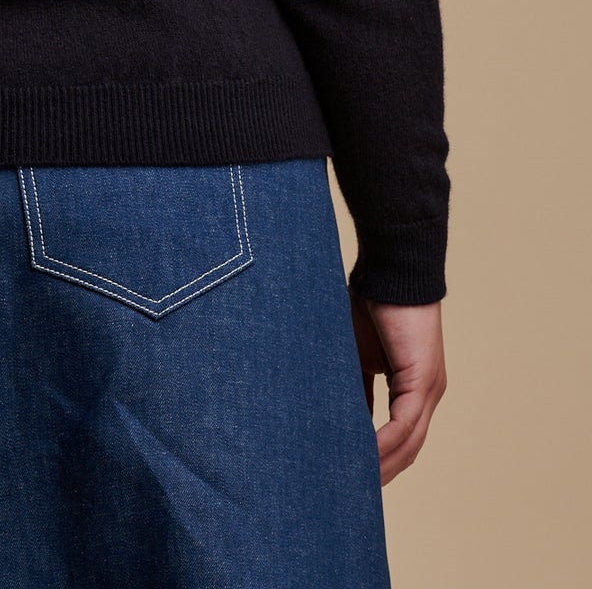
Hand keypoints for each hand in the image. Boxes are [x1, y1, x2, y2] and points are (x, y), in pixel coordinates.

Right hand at [349, 293, 447, 484]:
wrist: (390, 270)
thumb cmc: (369, 304)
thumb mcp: (356, 355)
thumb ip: (353, 387)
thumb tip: (336, 418)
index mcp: (413, 388)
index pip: (400, 437)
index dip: (379, 460)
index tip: (354, 478)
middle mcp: (427, 394)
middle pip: (408, 450)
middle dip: (382, 474)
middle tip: (351, 495)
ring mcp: (429, 389)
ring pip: (409, 444)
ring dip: (383, 467)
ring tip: (354, 485)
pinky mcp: (422, 380)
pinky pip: (404, 425)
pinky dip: (385, 445)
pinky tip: (365, 458)